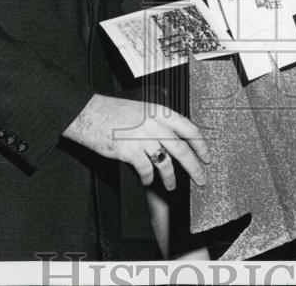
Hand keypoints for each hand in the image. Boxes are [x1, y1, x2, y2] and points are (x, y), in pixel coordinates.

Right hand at [63, 94, 209, 189]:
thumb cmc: (112, 112)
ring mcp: (142, 138)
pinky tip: (146, 180)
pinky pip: (145, 170)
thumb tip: (171, 140)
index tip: (207, 157)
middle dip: (195, 168)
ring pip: (166, 163)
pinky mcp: (129, 151)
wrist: (88, 113)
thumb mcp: (142, 110)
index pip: (189, 128)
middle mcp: (155, 124)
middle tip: (201, 180)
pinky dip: (147, 178)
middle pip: (182, 150)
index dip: (201, 145)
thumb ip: (158, 123)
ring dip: (170, 178)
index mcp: (160, 112)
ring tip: (170, 185)